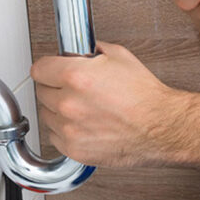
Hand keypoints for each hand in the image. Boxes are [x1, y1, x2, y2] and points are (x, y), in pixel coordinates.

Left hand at [30, 42, 178, 167]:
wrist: (160, 127)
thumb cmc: (144, 96)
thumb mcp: (119, 56)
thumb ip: (92, 50)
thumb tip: (81, 50)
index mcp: (75, 76)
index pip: (39, 69)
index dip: (48, 67)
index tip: (51, 70)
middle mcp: (68, 103)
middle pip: (41, 92)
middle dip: (54, 87)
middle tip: (73, 88)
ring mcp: (69, 128)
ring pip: (47, 115)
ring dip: (58, 110)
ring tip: (82, 107)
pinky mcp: (75, 149)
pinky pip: (55, 137)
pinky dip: (65, 130)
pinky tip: (83, 124)